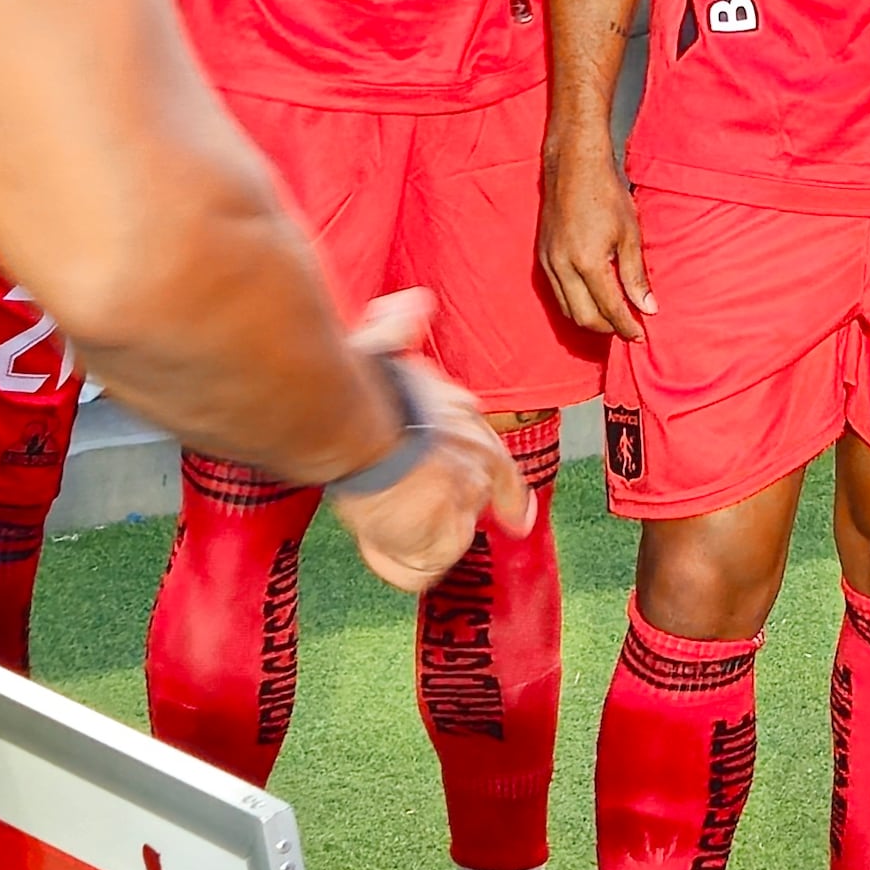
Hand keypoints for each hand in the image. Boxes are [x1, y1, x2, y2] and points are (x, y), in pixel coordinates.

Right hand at [328, 291, 522, 593]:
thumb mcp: (381, 346)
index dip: (508, 495)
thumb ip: (399, 328)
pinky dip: (396, 560)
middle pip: (469, 505)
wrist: (349, 420)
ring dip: (411, 536)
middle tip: (402, 510)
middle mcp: (473, 457)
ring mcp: (460, 496)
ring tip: (381, 513)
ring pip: (447, 541)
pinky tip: (377, 535)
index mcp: (462, 420)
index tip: (520, 521)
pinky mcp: (440, 530)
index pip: (496, 466)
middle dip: (438, 514)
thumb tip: (414, 302)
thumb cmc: (357, 384)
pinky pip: (422, 567)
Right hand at [538, 133, 657, 340]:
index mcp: (587, 262)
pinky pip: (557, 293)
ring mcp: (548, 262)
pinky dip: (575, 303)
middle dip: (608, 329)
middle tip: (629, 329)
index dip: (626, 326)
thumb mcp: (630, 234)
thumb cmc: (606, 194)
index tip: (640, 336)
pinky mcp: (541, 257)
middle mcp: (562, 267)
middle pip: (584, 318)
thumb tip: (648, 308)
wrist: (573, 165)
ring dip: (590, 319)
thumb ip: (636, 275)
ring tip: (613, 318)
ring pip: (567, 309)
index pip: (609, 309)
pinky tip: (593, 298)